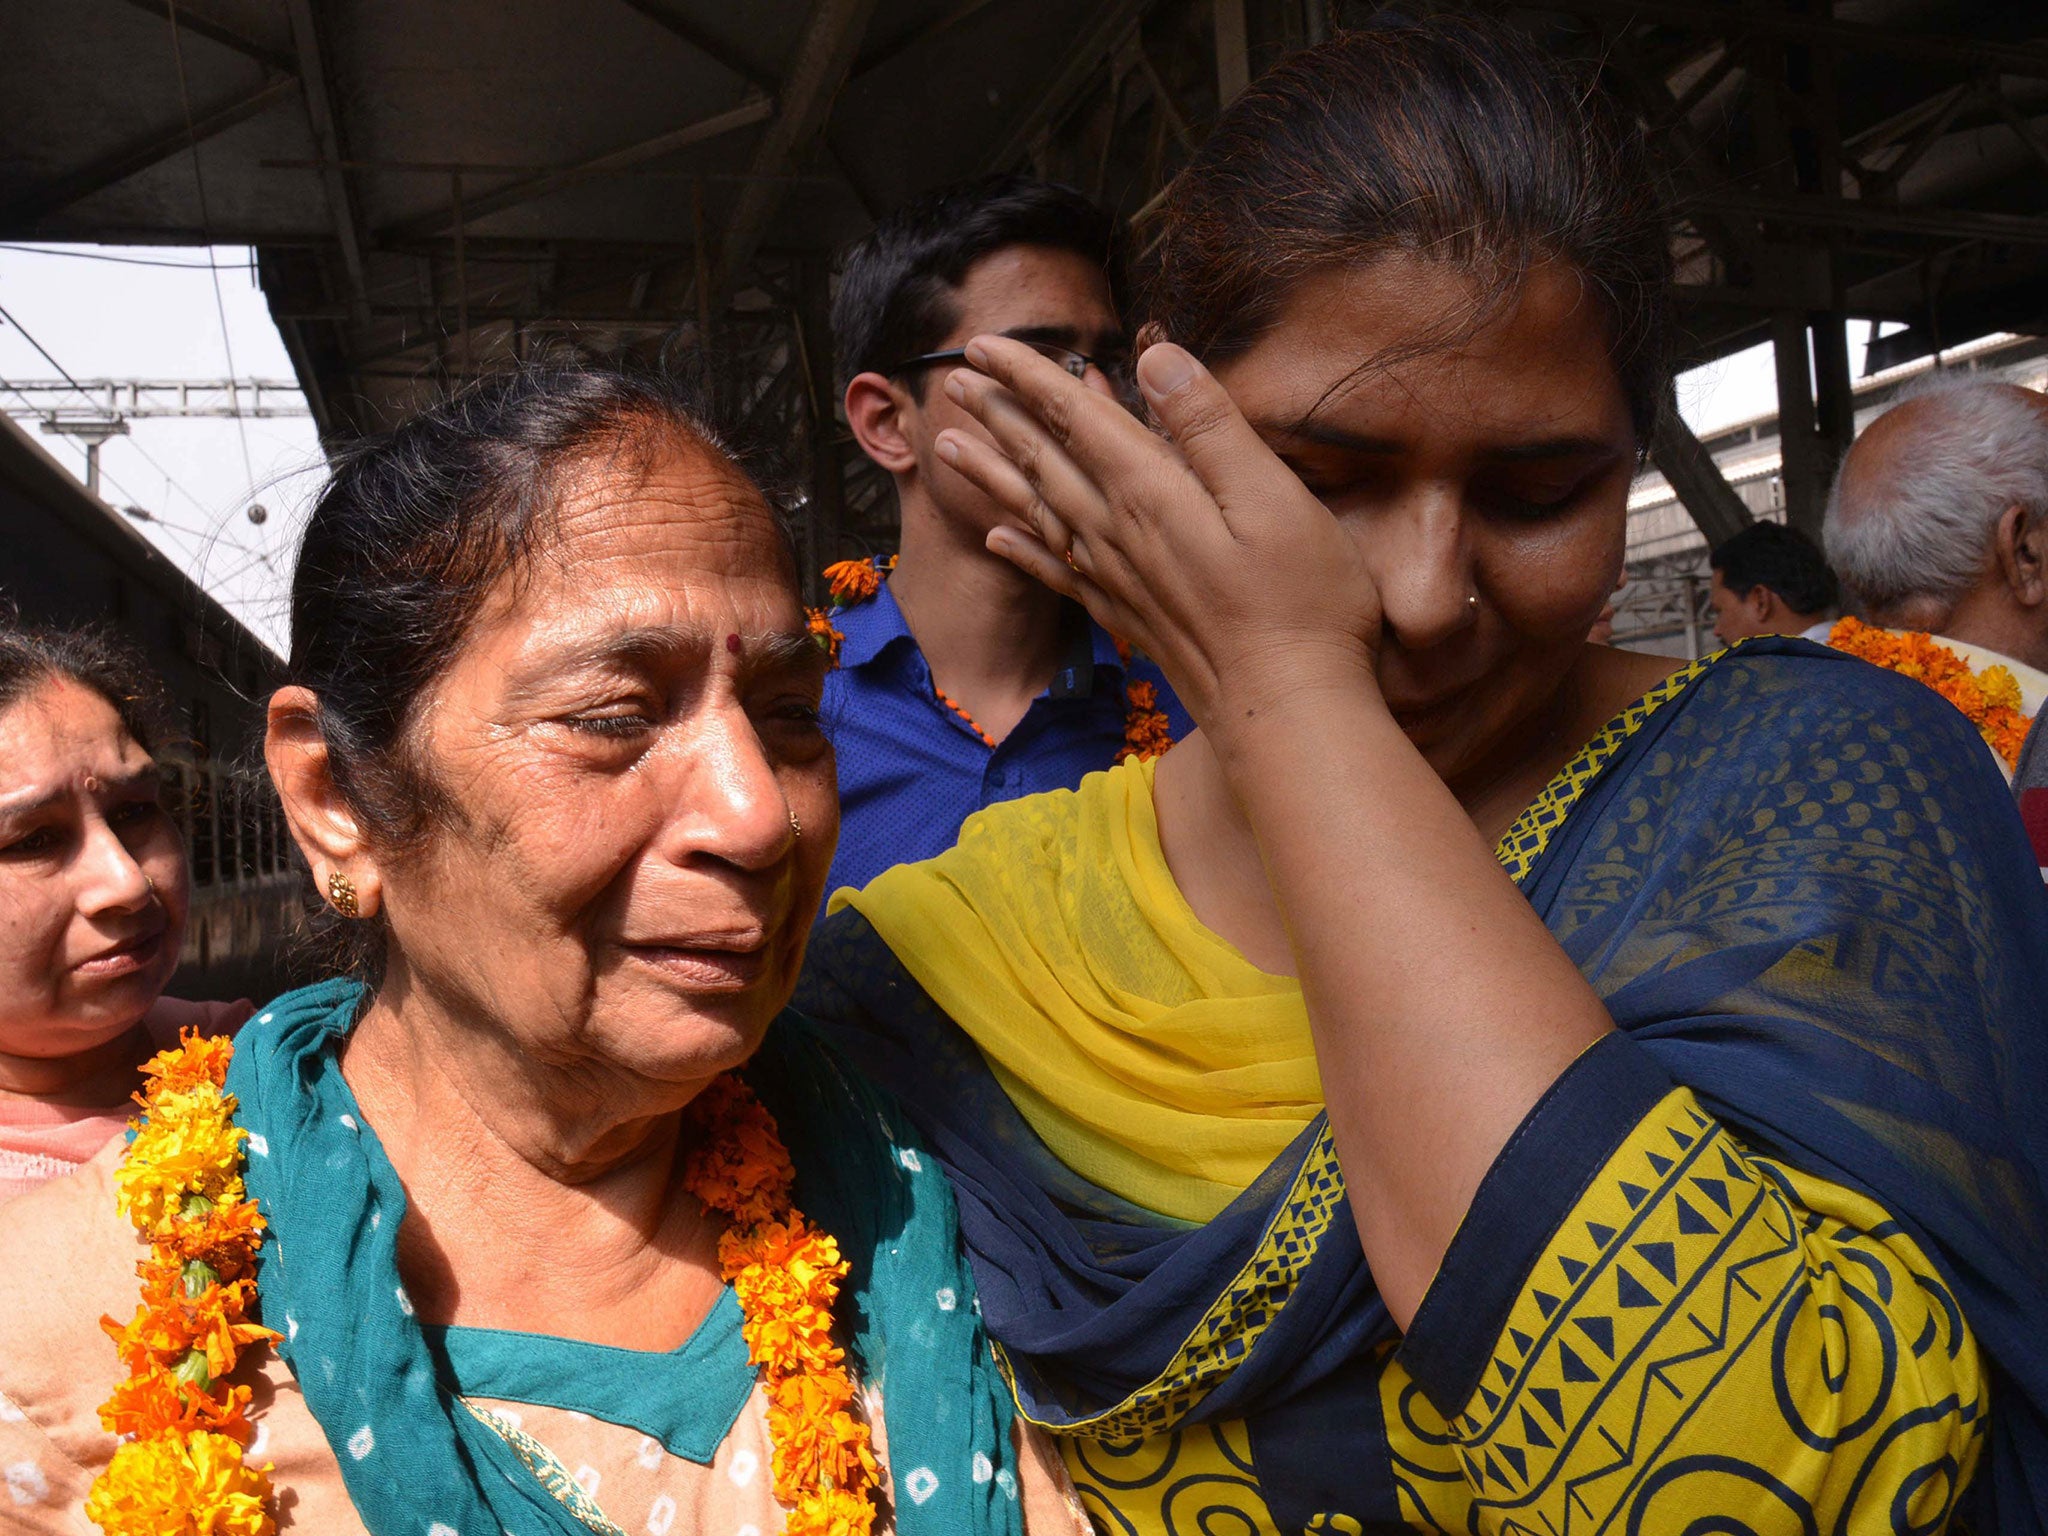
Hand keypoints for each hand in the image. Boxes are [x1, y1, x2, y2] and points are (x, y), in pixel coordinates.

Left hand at [938, 336, 1381, 732]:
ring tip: (949, 447)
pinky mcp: (1128, 617)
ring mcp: (1118, 579)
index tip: (985, 342)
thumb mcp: (1272, 495)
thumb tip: (1155, 357)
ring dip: (993, 475)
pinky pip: (1057, 573)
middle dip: (999, 414)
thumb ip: (1208, 425)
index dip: (1029, 377)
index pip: (1076, 418)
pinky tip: (998, 538)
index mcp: (1150, 492)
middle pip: (1044, 461)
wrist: (1288, 711)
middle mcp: (1117, 533)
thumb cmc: (1301, 601)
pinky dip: (1022, 550)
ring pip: (1037, 512)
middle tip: (955, 379)